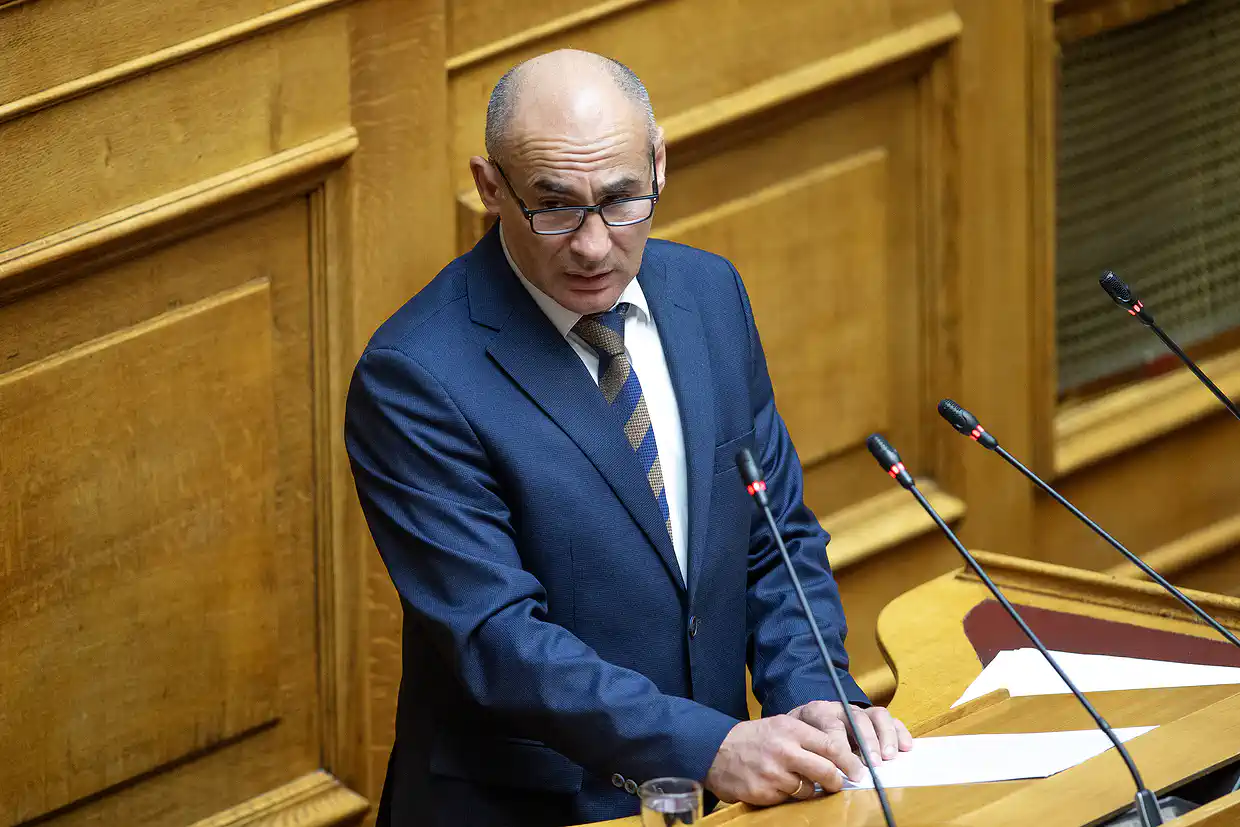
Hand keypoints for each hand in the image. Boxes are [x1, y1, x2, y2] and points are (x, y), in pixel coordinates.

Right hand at [704, 715, 864, 805]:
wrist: (716, 750)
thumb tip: (839, 755)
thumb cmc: (753, 738)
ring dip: (807, 788)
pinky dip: (787, 795)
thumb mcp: (780, 726)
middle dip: (837, 781)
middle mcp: (784, 750)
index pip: (830, 746)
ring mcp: (773, 773)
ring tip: (794, 779)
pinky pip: (789, 799)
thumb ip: (807, 738)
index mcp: (790, 729)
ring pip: (808, 789)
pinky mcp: (764, 792)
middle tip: (838, 783)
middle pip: (826, 770)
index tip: (857, 770)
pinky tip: (776, 784)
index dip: (848, 761)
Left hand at [789, 701, 912, 766]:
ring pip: (877, 715)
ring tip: (889, 757)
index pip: (832, 726)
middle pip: (857, 719)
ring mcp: (858, 711)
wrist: (802, 725)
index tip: (850, 771)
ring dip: (885, 736)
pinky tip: (906, 748)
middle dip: (867, 742)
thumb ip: (809, 755)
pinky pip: (890, 720)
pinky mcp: (873, 717)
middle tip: (873, 765)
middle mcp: (840, 708)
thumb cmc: (802, 741)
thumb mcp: (798, 745)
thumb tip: (822, 776)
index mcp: (817, 712)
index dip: (842, 749)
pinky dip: (899, 732)